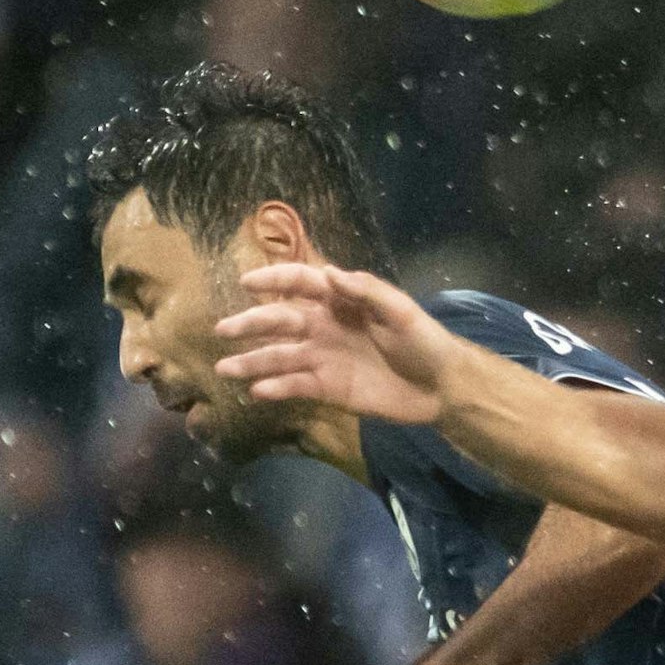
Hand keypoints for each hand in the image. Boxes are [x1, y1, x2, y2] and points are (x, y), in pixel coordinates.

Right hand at [215, 266, 457, 425]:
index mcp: (341, 302)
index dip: (275, 279)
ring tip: (225, 367)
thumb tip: (329, 272)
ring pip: (280, 356)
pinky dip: (276, 388)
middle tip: (223, 329)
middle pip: (280, 321)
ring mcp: (324, 359)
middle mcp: (325, 327)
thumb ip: (367, 291)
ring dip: (252, 361)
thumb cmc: (424, 341)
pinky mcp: (328, 389)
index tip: (248, 281)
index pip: (301, 284)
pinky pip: (295, 386)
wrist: (441, 387)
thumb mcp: (401, 312)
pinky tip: (257, 391)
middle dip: (251, 323)